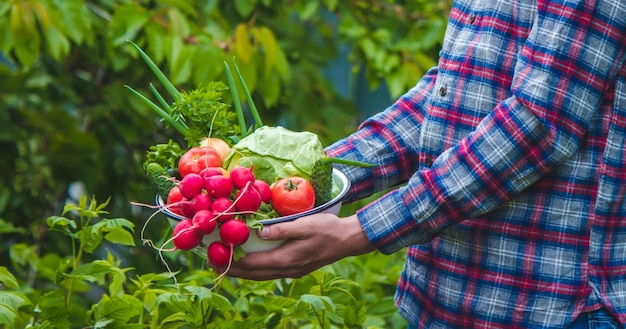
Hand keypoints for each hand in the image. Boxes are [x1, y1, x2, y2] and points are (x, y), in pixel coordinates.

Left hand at [218, 213, 375, 279]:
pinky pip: (269, 272)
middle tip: (211, 263)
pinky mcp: (295, 269)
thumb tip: (259, 231)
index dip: (231, 262)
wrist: (348, 240)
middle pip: (252, 274)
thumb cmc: (327, 229)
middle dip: (231, 269)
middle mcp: (286, 270)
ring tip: (225, 264)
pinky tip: (249, 263)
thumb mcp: (304, 224)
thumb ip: (281, 229)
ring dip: (241, 271)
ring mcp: (291, 272)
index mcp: (286, 260)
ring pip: (260, 276)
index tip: (214, 256)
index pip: (251, 264)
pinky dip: (255, 269)